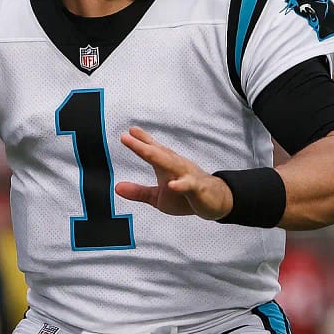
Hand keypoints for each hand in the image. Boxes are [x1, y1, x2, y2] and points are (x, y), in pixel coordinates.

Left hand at [115, 126, 232, 219]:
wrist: (216, 202)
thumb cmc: (186, 196)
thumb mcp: (158, 197)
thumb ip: (139, 192)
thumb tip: (117, 188)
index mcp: (167, 166)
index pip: (153, 150)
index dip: (140, 141)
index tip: (127, 132)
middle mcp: (177, 166)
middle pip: (159, 153)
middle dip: (143, 145)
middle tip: (127, 136)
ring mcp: (188, 176)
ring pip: (173, 164)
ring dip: (159, 157)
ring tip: (144, 150)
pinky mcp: (198, 189)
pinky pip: (189, 185)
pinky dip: (181, 185)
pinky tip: (173, 185)